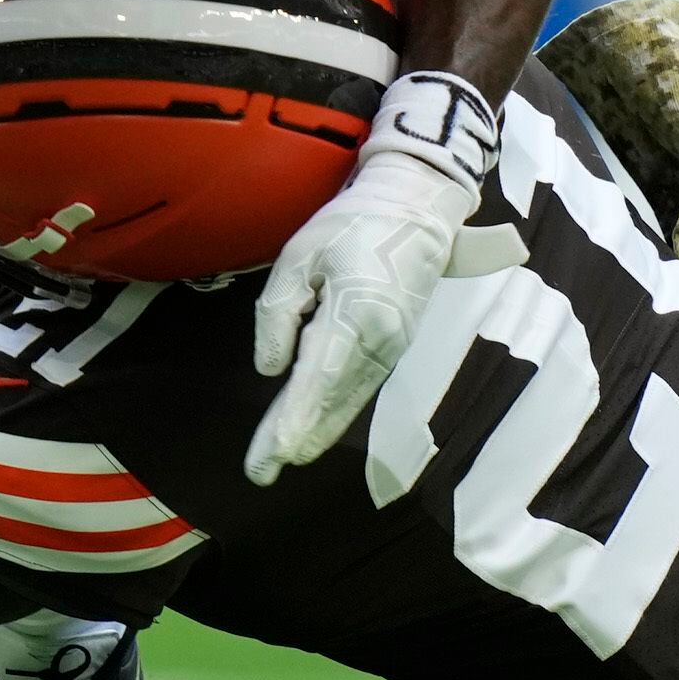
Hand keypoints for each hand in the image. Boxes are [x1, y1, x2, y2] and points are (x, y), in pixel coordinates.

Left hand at [246, 72, 501, 483]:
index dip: (295, 419)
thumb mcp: (301, 253)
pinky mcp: (394, 346)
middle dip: (296, 436)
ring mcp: (393, 346)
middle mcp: (381, 340)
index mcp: (357, 312)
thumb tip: (271, 369)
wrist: (417, 207)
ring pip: (347, 399)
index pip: (319, 377)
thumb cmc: (354, 223)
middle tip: (261, 472)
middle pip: (331, 398)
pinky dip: (334, 413)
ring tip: (278, 459)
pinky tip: (313, 431)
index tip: (275, 453)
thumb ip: (279, 312)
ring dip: (314, 430)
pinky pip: (359, 388)